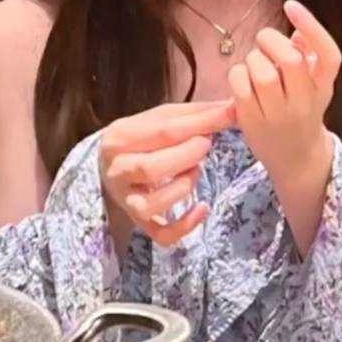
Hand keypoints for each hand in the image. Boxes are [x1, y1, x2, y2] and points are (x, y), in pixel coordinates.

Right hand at [99, 100, 233, 248]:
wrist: (110, 168)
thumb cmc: (142, 139)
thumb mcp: (158, 118)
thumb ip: (192, 114)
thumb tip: (231, 107)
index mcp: (119, 137)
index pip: (163, 131)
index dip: (200, 123)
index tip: (229, 114)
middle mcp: (117, 171)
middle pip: (152, 168)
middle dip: (188, 155)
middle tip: (206, 143)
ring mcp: (126, 200)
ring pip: (154, 202)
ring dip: (185, 185)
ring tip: (196, 169)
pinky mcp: (139, 222)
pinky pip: (161, 234)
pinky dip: (186, 226)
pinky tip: (203, 208)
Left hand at [228, 0, 340, 202]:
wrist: (296, 159)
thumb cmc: (302, 110)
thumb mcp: (315, 84)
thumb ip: (309, 56)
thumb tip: (298, 30)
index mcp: (324, 86)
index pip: (329, 54)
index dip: (311, 25)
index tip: (290, 4)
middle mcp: (305, 102)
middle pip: (290, 61)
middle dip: (270, 40)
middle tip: (264, 41)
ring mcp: (279, 115)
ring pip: (261, 72)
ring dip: (253, 58)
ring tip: (255, 64)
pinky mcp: (253, 123)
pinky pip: (240, 86)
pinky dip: (237, 74)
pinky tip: (242, 78)